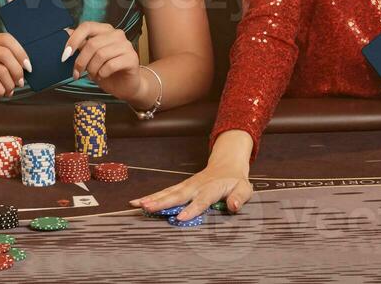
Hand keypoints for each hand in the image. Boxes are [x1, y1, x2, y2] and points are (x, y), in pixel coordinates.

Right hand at [0, 32, 31, 107]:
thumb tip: (28, 66)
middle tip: (20, 83)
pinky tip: (0, 93)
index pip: (7, 39)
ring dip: (10, 84)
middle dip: (17, 71)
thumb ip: (12, 61)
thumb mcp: (1, 66)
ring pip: (1, 70)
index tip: (28, 67)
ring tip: (9, 90)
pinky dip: (1, 90)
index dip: (20, 53)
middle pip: (5, 54)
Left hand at [64, 21, 141, 101]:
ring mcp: (126, 45)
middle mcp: (117, 34)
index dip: (74, 39)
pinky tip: (103, 76)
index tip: (65, 55)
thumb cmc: (106, 70)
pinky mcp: (132, 58)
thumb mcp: (89, 57)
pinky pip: (111, 65)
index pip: (87, 26)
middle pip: (92, 44)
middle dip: (81, 61)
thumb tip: (65, 32)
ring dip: (92, 69)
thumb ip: (80, 44)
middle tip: (77, 73)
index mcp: (105, 30)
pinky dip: (102, 73)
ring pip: (101, 54)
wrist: (125, 86)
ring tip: (93, 75)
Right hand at [130, 136, 254, 222]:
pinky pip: (165, 192)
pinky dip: (152, 197)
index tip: (180, 218)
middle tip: (147, 208)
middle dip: (161, 202)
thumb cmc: (235, 180)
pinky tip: (138, 202)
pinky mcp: (181, 187)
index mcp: (212, 188)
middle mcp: (196, 186)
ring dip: (152, 198)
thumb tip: (232, 206)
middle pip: (177, 195)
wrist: (227, 163)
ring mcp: (186, 185)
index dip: (192, 209)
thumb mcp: (244, 188)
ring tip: (137, 205)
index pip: (201, 200)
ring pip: (167, 192)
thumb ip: (238, 198)